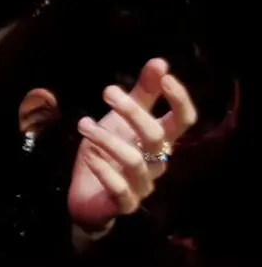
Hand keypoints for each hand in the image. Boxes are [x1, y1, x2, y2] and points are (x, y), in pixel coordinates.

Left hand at [69, 58, 197, 231]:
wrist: (87, 197)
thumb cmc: (108, 153)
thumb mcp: (122, 120)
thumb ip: (142, 94)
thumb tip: (160, 62)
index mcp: (161, 140)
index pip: (184, 120)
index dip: (180, 100)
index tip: (165, 77)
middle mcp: (157, 162)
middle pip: (155, 135)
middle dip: (132, 111)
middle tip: (107, 92)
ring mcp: (142, 186)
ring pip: (133, 160)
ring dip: (106, 138)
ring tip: (83, 124)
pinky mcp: (124, 204)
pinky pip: (119, 188)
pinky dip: (103, 170)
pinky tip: (89, 156)